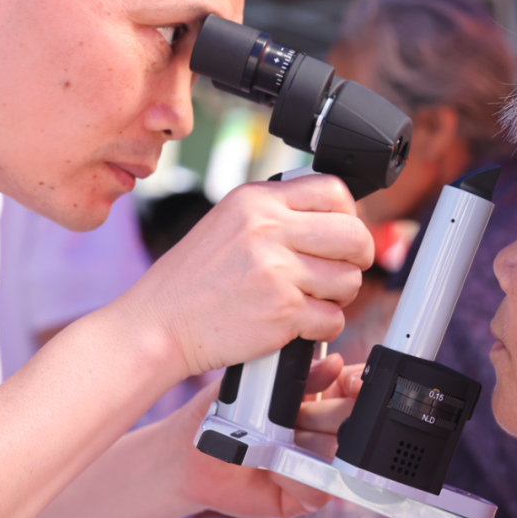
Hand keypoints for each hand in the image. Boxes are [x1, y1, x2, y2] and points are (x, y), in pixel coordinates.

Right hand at [121, 175, 373, 378]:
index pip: (333, 191)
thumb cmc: (192, 279)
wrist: (158, 323)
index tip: (342, 233)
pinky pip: (334, 318)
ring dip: (339, 295)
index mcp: (256, 201)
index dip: (349, 215)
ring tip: (312, 297)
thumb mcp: (228, 222)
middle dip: (358, 257)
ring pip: (349, 280)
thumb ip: (275, 212)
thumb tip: (331, 213)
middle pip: (354, 235)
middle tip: (344, 269)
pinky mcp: (283, 312)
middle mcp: (267, 230)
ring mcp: (277, 271)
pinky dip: (322, 326)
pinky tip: (299, 323)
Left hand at [170, 354, 364, 517]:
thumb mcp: (256, 382)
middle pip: (351, 419)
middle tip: (293, 416)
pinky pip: (318, 488)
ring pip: (336, 454)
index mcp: (320, 394)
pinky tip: (272, 467)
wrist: (192, 455)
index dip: (356, 384)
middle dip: (322, 415)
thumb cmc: (223, 413)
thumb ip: (295, 374)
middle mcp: (324, 429)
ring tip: (272, 440)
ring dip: (302, 446)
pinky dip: (294, 477)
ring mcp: (317, 463)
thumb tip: (332, 364)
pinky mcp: (305, 495)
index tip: (349, 382)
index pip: (354, 386)